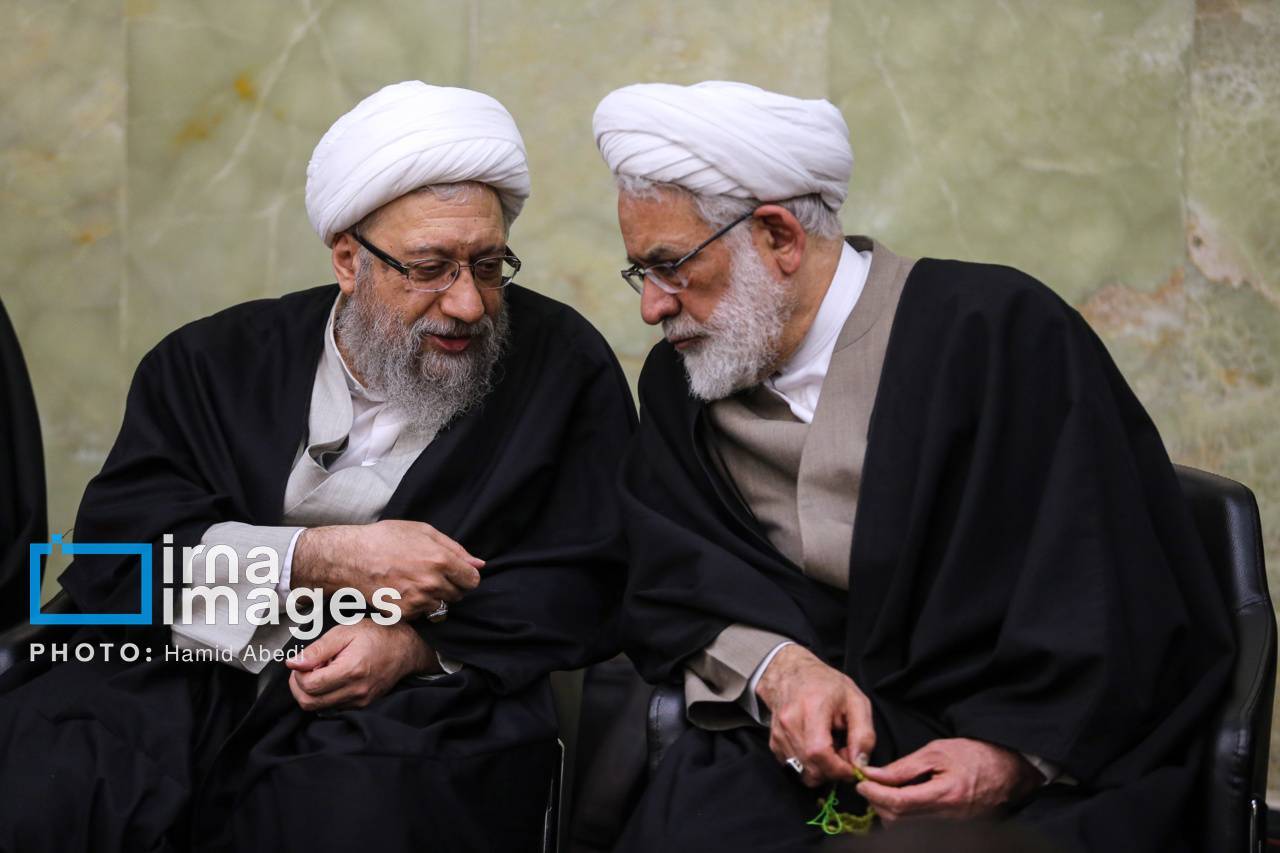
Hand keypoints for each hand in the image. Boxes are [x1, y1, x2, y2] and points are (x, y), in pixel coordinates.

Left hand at [285, 620, 437, 711]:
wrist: (406, 648)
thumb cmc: (377, 635)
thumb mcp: (344, 632)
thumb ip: (317, 649)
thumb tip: (293, 663)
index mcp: (351, 670)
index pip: (308, 686)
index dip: (297, 674)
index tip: (302, 662)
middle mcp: (356, 691)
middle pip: (309, 703)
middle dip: (300, 686)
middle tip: (306, 668)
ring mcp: (360, 701)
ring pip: (319, 707)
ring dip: (313, 691)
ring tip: (323, 670)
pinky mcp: (362, 705)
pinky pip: (332, 707)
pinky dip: (326, 695)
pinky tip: (333, 677)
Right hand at [293, 520, 483, 618]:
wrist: (351, 558)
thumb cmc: (385, 539)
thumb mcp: (423, 531)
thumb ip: (455, 548)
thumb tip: (479, 564)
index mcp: (441, 560)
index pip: (472, 580)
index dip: (465, 576)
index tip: (456, 574)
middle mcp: (432, 583)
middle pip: (458, 595)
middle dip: (449, 586)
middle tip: (429, 575)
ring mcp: (418, 601)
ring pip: (440, 606)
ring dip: (433, 598)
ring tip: (414, 583)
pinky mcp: (404, 614)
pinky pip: (421, 615)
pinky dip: (416, 607)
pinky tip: (403, 592)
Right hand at [754, 644, 875, 787]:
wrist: (792, 672)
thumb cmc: (825, 684)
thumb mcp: (856, 701)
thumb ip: (863, 734)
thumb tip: (860, 764)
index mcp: (811, 708)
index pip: (819, 752)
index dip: (838, 768)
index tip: (853, 768)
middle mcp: (789, 723)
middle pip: (810, 768)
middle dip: (833, 772)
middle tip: (844, 755)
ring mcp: (778, 734)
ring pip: (802, 772)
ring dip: (821, 770)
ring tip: (831, 750)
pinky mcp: (774, 742)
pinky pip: (793, 767)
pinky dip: (809, 766)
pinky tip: (817, 749)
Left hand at [856, 738, 1043, 822]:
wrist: (1009, 771)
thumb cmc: (975, 756)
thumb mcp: (937, 752)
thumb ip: (903, 767)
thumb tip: (873, 774)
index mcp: (944, 796)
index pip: (898, 803)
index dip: (874, 794)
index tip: (861, 783)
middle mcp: (947, 818)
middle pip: (898, 821)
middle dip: (878, 803)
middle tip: (870, 784)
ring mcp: (950, 826)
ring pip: (906, 827)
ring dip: (889, 810)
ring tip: (886, 789)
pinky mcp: (952, 829)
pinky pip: (919, 827)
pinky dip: (904, 815)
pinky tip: (902, 798)